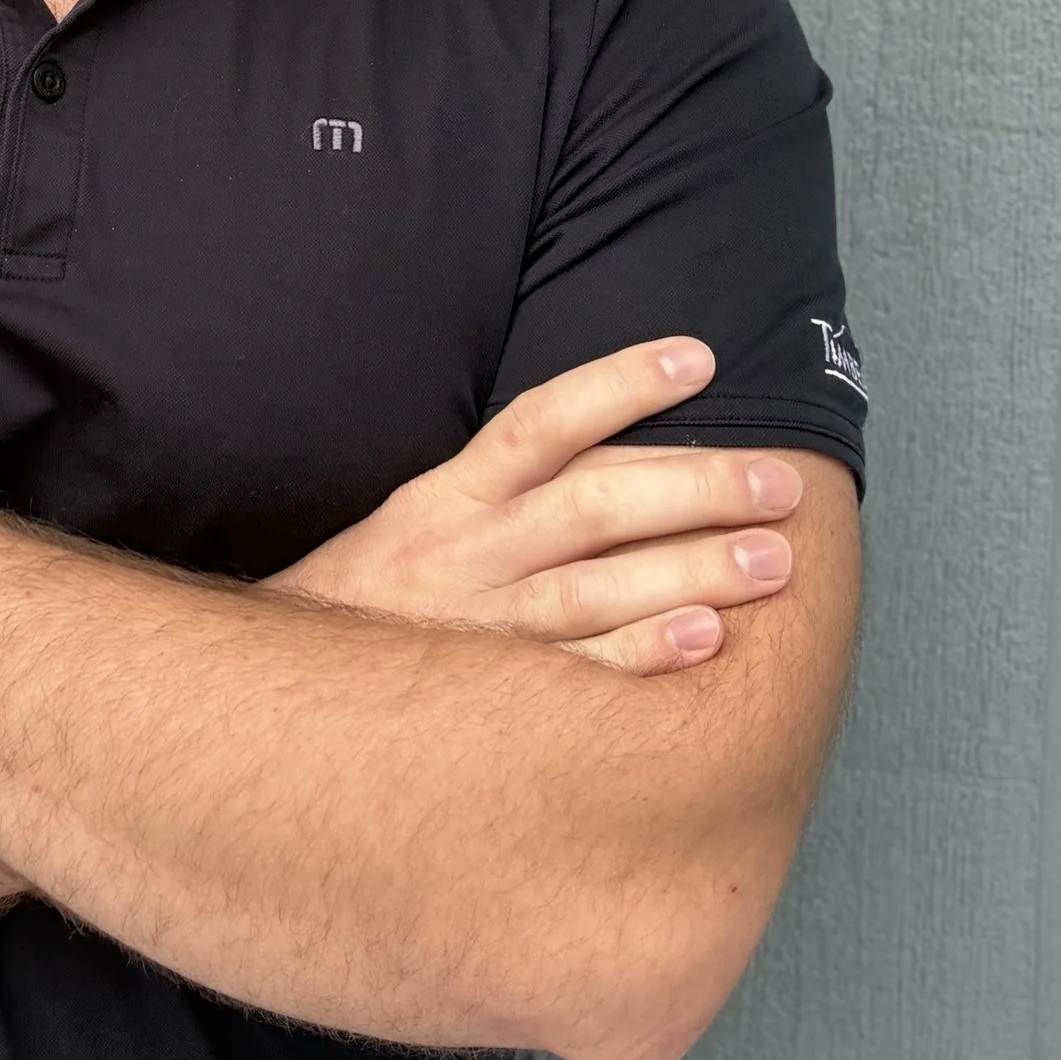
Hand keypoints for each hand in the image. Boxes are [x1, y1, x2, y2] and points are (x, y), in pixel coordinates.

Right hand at [270, 339, 801, 674]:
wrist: (278, 702)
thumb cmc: (372, 602)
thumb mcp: (416, 523)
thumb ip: (503, 488)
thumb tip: (619, 443)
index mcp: (444, 499)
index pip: (539, 423)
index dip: (618, 384)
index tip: (700, 358)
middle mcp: (461, 555)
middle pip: (590, 506)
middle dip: (694, 488)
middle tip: (781, 483)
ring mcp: (476, 628)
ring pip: (593, 589)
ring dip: (690, 571)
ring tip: (773, 560)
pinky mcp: (485, 697)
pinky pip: (574, 676)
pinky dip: (640, 657)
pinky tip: (705, 640)